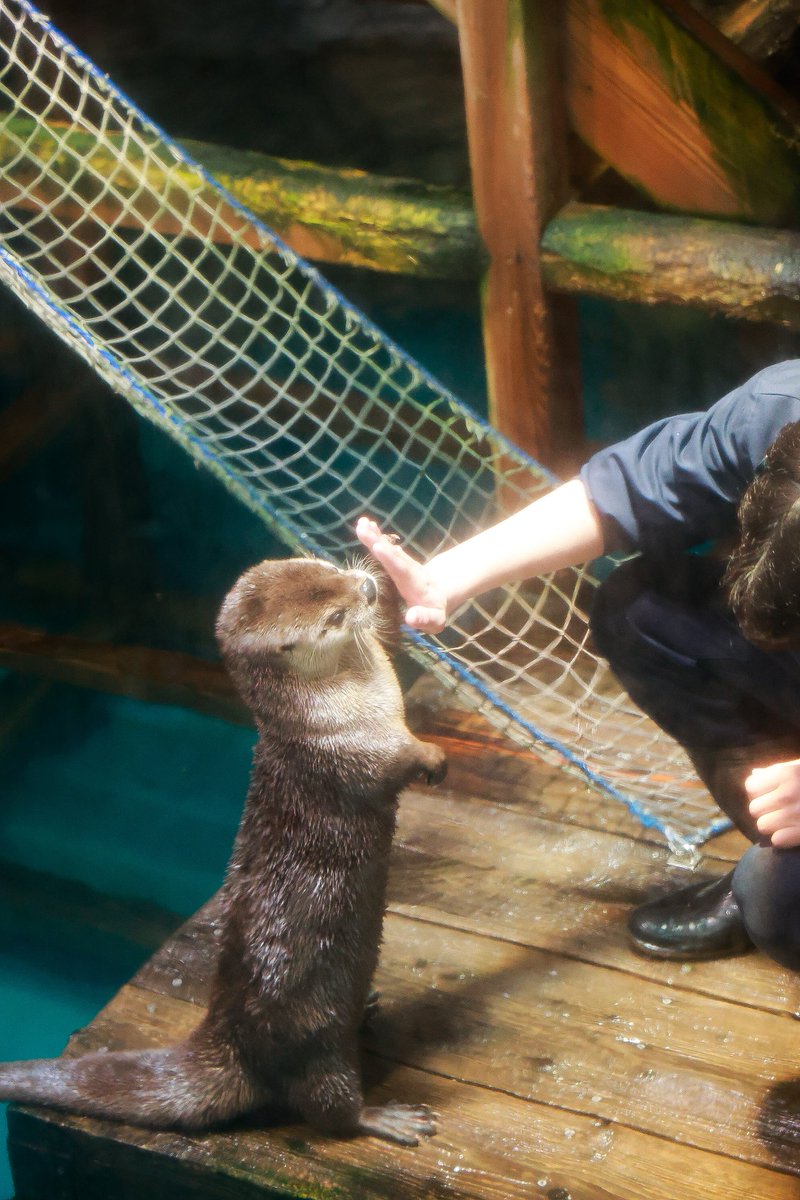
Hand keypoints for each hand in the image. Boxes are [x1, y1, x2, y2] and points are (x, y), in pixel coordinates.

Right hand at [355, 516, 447, 632]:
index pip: (402, 570)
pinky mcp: (395, 560)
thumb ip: (425, 618)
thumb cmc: (434, 611)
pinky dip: (374, 535)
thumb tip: (410, 618)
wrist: (440, 594)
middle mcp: (408, 569)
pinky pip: (384, 546)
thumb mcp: (434, 620)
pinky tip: (363, 525)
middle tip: (364, 530)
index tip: (378, 547)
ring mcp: (402, 563)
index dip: (390, 559)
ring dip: (374, 536)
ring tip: (361, 524)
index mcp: (415, 584)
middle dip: (378, 542)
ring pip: (388, 548)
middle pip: (392, 555)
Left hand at [745, 758, 799, 847]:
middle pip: (754, 808)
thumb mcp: (799, 768)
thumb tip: (754, 775)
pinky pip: (777, 840)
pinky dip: (783, 838)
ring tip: (784, 820)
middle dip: (763, 810)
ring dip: (771, 825)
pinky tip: (791, 832)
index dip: (758, 791)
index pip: (750, 787)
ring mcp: (797, 815)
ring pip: (762, 826)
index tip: (768, 793)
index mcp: (786, 774)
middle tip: (777, 809)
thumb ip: (778, 770)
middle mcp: (789, 794)